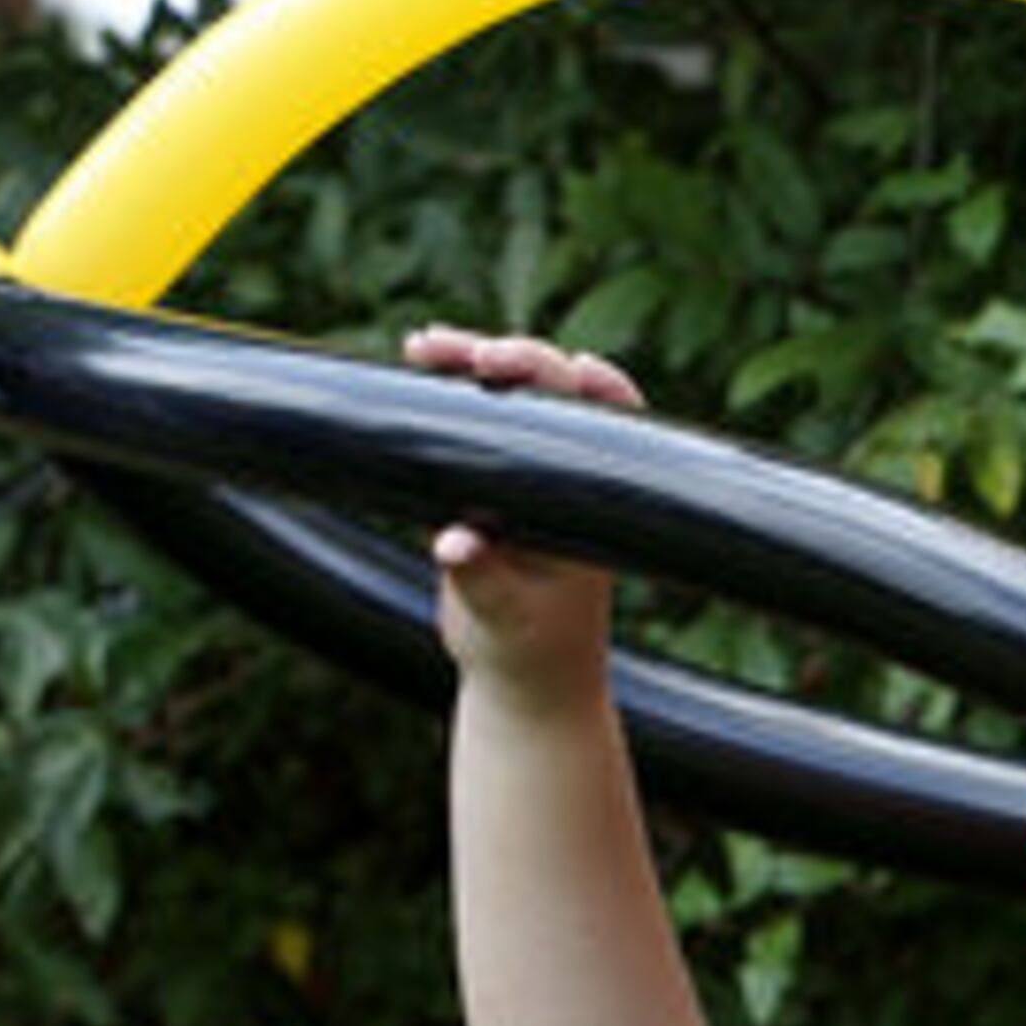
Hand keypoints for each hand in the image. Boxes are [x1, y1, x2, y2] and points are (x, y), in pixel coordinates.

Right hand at [401, 326, 643, 702]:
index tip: (577, 366)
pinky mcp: (479, 486)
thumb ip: (482, 579)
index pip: (616, 423)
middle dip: (515, 362)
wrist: (516, 679)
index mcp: (598, 502)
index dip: (601, 386)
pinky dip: (439, 395)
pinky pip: (463, 426)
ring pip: (502, 401)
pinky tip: (410, 365)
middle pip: (552, 395)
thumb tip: (454, 545)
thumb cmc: (529, 650)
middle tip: (473, 354)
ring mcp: (523, 477)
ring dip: (466, 367)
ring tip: (423, 346)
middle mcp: (567, 477)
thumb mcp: (505, 618)